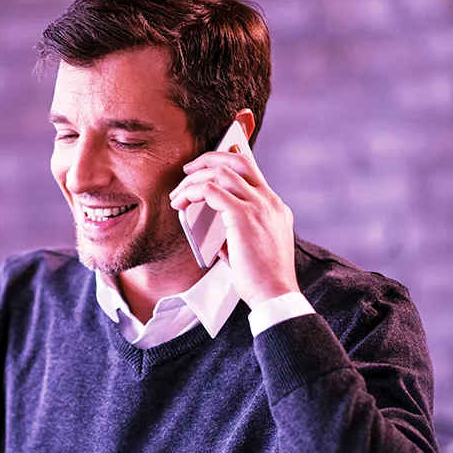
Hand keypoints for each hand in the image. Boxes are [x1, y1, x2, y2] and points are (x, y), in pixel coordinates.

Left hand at [170, 144, 299, 307]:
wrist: (274, 293)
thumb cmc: (261, 278)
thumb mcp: (252, 247)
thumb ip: (236, 232)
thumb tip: (213, 229)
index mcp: (274, 206)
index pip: (251, 170)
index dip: (226, 162)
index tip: (205, 168)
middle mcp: (268, 201)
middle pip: (238, 161)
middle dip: (208, 159)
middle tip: (188, 170)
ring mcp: (258, 205)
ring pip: (221, 172)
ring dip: (193, 180)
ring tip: (178, 193)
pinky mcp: (243, 216)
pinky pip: (211, 190)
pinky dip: (192, 192)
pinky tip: (181, 203)